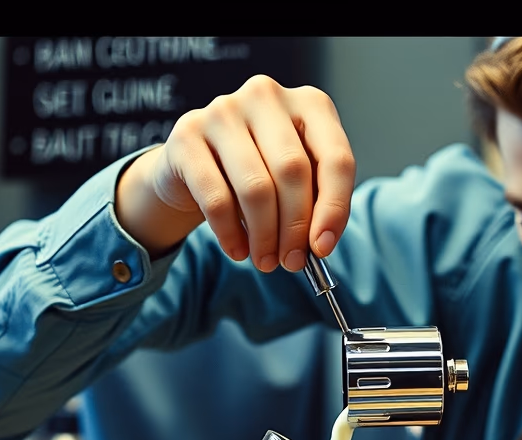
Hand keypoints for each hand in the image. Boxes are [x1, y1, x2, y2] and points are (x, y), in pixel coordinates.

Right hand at [116, 75, 355, 273]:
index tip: (323, 247)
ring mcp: (223, 111)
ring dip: (264, 236)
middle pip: (293, 172)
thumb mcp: (295, 180)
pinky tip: (238, 250)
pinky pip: (217, 198)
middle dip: (295, 228)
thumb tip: (319, 244)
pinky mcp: (186, 135)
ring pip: (256, 187)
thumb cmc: (257, 172)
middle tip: (292, 261)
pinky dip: (230, 234)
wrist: (193, 165)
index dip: (334, 208)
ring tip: (265, 260)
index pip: (335, 158)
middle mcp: (266, 96)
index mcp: (309, 103)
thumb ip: (315, 202)